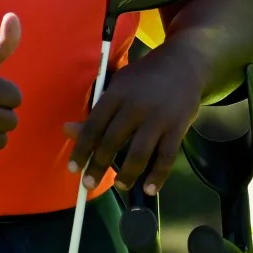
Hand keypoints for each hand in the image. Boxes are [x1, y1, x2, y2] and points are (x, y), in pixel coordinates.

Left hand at [64, 47, 204, 193]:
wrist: (184, 63)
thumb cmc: (144, 78)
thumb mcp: (118, 86)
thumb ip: (97, 111)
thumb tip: (68, 131)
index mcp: (117, 93)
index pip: (94, 126)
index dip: (81, 149)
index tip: (73, 168)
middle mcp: (136, 106)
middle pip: (113, 142)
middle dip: (98, 166)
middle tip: (89, 184)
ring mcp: (159, 118)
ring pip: (139, 153)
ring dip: (127, 175)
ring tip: (120, 185)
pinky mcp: (178, 126)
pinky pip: (166, 156)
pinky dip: (158, 175)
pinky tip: (149, 189)